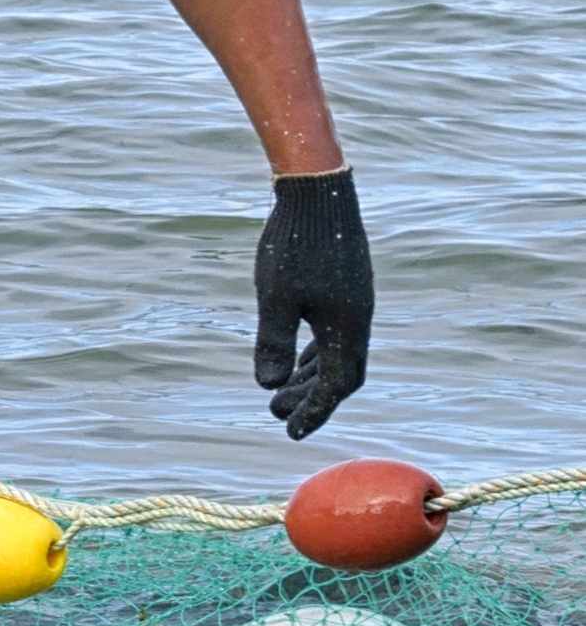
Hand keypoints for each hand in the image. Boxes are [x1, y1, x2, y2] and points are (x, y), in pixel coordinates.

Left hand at [254, 169, 371, 439]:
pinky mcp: (346, 288)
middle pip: (339, 373)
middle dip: (309, 398)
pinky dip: (314, 352)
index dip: (314, 411)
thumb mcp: (275, 297)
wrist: (317, 194)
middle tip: (274, 413)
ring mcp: (354, 302)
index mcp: (348, 327)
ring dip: (308, 376)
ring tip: (277, 393)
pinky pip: (334, 333)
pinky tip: (293, 357)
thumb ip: (273, 342)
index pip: (336, 384)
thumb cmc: (294, 245)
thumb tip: (268, 386)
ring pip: (336, 353)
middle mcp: (359, 319)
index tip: (289, 432)